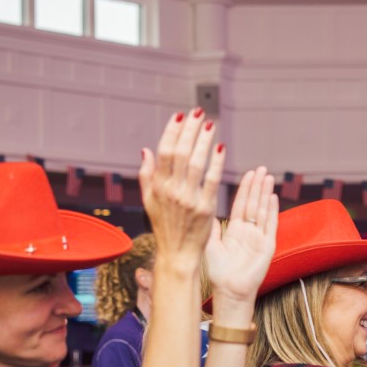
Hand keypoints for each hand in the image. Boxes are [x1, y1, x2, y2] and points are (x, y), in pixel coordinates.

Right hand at [139, 109, 222, 266]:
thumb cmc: (164, 226)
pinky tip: (221, 148)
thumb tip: (145, 149)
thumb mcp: (149, 201)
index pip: (164, 151)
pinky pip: (212, 180)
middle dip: (190, 130)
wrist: (177, 254)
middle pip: (180, 152)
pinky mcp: (205, 208)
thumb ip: (146, 174)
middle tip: (199, 112)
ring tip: (211, 125)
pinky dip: (216, 163)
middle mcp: (171, 190)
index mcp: (157, 186)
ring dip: (204, 141)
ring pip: (196, 163)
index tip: (180, 116)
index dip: (172, 131)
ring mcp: (188, 199)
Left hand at [205, 167, 278, 302]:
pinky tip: (273, 197)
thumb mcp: (211, 245)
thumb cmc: (219, 273)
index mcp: (235, 230)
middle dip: (257, 186)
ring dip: (265, 194)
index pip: (241, 204)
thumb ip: (211, 227)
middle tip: (261, 168)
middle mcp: (248, 232)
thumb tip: (205, 208)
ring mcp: (259, 238)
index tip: (248, 173)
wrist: (230, 292)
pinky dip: (272, 211)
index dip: (245, 189)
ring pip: (262, 211)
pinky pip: (270, 225)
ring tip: (268, 177)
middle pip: (253, 204)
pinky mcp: (267, 246)